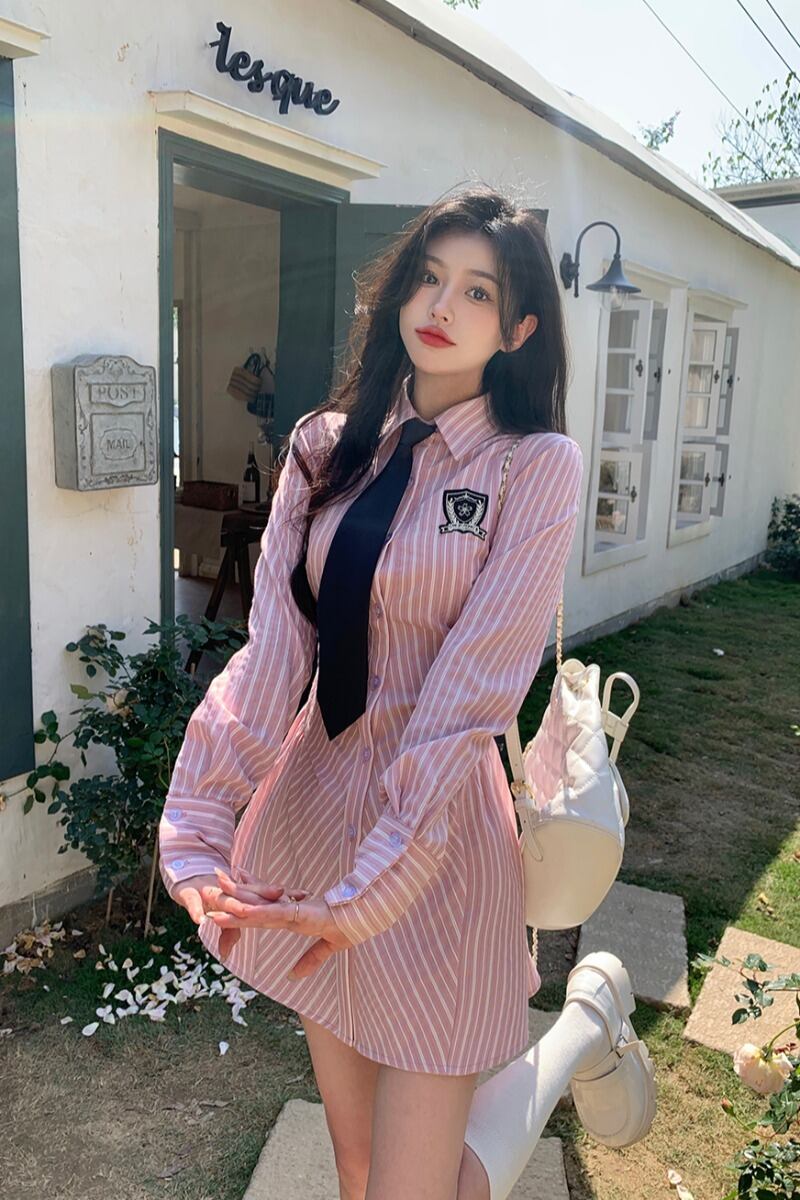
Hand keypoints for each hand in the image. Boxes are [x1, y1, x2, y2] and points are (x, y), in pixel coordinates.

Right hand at [171, 869, 286, 958]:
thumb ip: (229, 933)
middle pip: (247, 893)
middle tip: (280, 893)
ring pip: (223, 898)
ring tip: (245, 910)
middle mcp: (225, 892)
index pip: (263, 895)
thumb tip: (228, 955)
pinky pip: (193, 902)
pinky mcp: (188, 894)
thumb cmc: (206, 898)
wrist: (181, 877)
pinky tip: (201, 919)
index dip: (282, 895)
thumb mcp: (221, 916)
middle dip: (264, 893)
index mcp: (236, 895)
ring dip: (233, 904)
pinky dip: (196, 910)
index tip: (302, 895)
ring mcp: (207, 893)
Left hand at [206, 867, 354, 979]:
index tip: (220, 907)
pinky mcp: (298, 913)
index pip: (259, 913)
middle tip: (205, 893)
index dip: (239, 910)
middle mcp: (287, 912)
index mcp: (291, 918)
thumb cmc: (350, 923)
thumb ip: (310, 960)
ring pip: (256, 908)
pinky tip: (239, 911)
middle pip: (252, 906)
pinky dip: (256, 912)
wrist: (366, 914)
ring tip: (212, 894)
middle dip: (228, 900)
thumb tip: (292, 978)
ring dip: (233, 902)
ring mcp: (291, 911)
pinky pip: (272, 913)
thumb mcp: (328, 946)